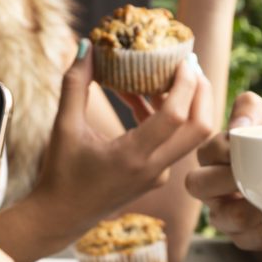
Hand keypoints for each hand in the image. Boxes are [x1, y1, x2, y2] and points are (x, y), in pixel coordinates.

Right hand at [32, 41, 213, 226]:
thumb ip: (75, 84)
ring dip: (182, 102)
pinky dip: (164, 117)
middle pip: (199, 127)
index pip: (175, 117)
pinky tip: (140, 96)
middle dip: (201, 92)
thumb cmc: (60, 173)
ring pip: (188, 135)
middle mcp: (153, 168)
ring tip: (162, 74)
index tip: (183, 58)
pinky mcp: (156, 176)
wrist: (62, 216)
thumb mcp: (64, 126)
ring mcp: (159, 175)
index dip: (185, 84)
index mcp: (132, 157)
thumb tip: (86, 44)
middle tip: (189, 63)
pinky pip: (171, 142)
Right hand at [186, 92, 261, 249]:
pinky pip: (248, 239)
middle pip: (198, 186)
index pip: (206, 153)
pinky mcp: (243, 238)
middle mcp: (209, 188)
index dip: (225, 150)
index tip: (253, 147)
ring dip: (251, 209)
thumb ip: (249, 108)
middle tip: (259, 176)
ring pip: (224, 218)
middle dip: (228, 181)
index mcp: (211, 157)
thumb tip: (237, 127)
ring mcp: (223, 215)